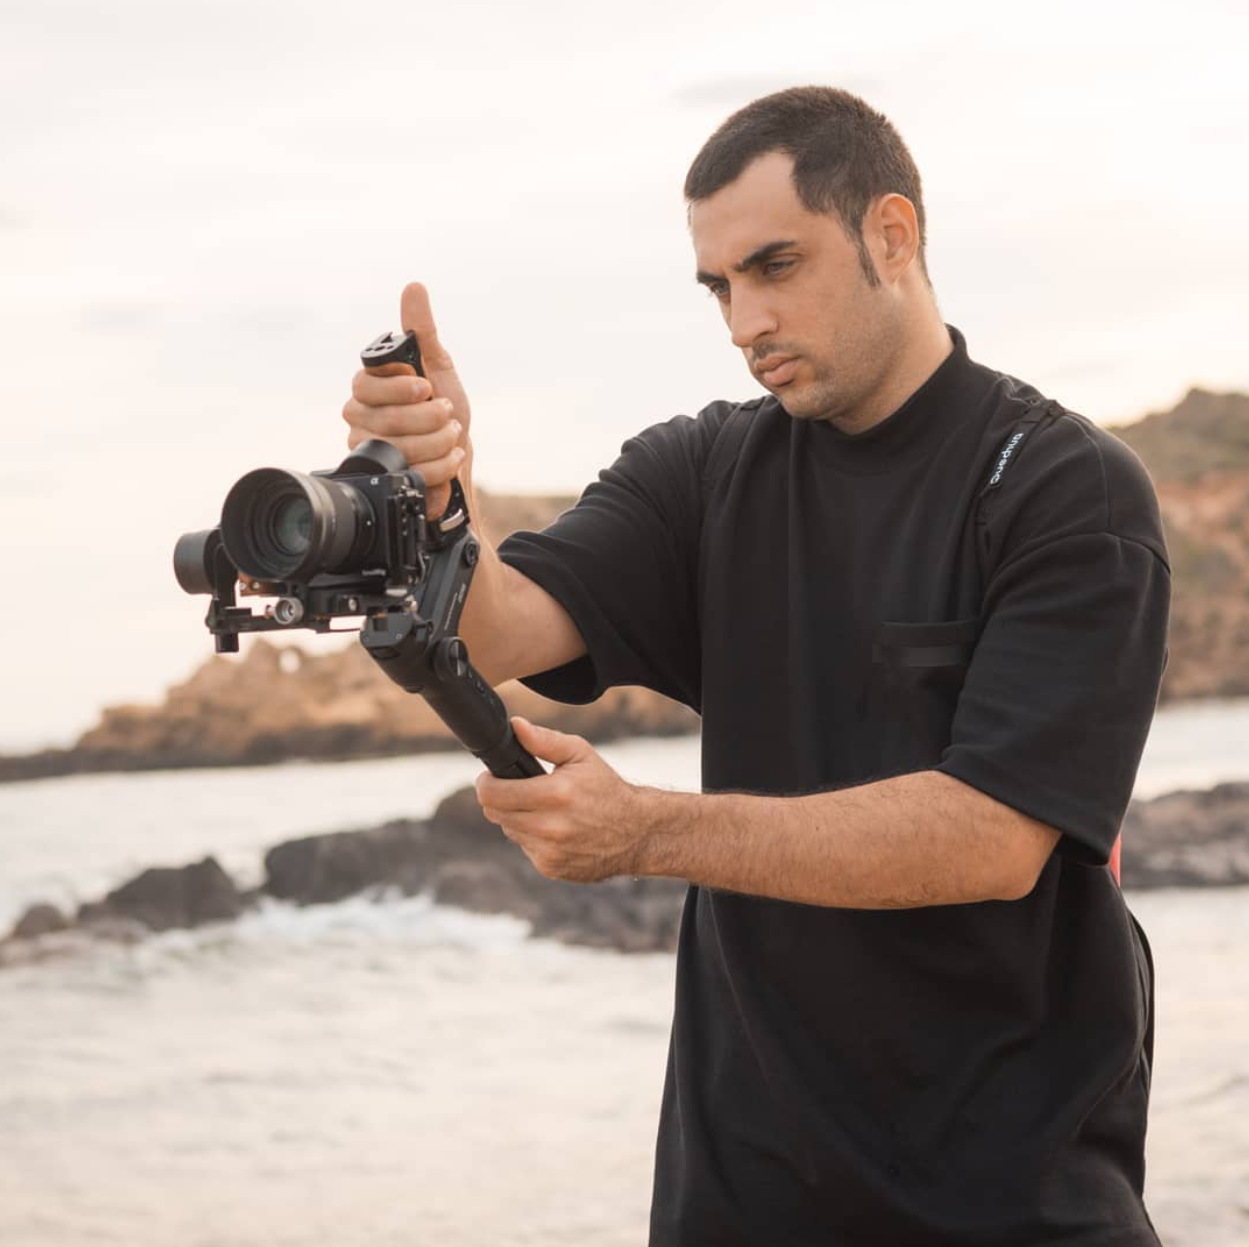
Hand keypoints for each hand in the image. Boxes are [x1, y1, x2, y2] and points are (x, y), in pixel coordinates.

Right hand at [342, 282, 471, 518]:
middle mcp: (360, 418)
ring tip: (451, 435)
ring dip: (439, 440)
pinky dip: (440, 465)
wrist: (457, 456)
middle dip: (429, 416)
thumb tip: (414, 288)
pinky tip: (449, 458)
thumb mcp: (438, 365)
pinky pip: (410, 472)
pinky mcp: (383, 478)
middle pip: (385, 419)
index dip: (400, 388)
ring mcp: (367, 450)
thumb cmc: (445, 409)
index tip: (425, 386)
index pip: (366, 385)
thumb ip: (422, 331)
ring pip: (399, 447)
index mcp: (367, 388)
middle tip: (447, 412)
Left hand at [475, 718, 650, 882]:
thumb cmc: (606, 788)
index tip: (491, 777)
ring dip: (517, 818)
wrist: (637, 832)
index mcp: (555, 794)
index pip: (492, 794)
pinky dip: (533, 837)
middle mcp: (550, 827)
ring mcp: (549, 851)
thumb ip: (544, 740)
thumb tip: (516, 726)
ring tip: (543, 808)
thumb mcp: (581, 755)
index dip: (486, 783)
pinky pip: (525, 847)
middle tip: (517, 789)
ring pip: (509, 830)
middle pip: (494, 814)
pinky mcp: (550, 868)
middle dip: (500, 799)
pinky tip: (554, 828)